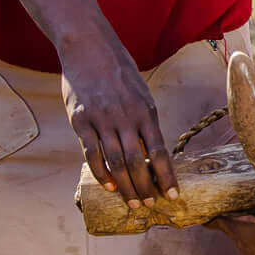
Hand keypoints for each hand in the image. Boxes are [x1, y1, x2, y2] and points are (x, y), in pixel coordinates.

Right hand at [63, 41, 174, 206]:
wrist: (89, 48)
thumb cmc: (119, 74)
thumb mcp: (141, 95)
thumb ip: (145, 123)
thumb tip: (152, 153)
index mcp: (146, 111)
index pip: (160, 151)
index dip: (167, 176)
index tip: (173, 195)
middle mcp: (126, 117)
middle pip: (138, 162)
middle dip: (145, 187)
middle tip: (149, 206)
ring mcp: (102, 118)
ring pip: (116, 161)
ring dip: (125, 186)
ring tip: (132, 202)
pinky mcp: (81, 119)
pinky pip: (91, 152)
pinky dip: (101, 172)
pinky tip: (108, 186)